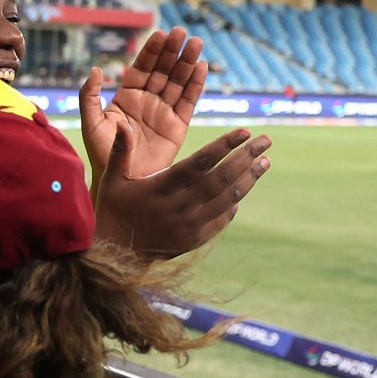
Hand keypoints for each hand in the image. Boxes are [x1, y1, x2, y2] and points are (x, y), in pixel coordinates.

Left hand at [80, 28, 207, 182]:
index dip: (151, 51)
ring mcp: (164, 112)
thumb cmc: (102, 154)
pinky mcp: (178, 126)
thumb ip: (89, 96)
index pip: (141, 68)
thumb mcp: (91, 123)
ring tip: (196, 44)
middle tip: (182, 32)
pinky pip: (188, 102)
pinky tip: (202, 68)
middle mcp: (147, 101)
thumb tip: (95, 69)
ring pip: (178, 82)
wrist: (121, 180)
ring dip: (187, 63)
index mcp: (127, 97)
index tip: (161, 34)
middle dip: (172, 52)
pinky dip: (196, 85)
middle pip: (163, 71)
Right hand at [94, 122, 272, 259]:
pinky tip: (243, 189)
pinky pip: (222, 219)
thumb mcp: (110, 180)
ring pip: (228, 199)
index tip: (245, 131)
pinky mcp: (194, 240)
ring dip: (249, 179)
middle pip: (222, 178)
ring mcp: (189, 225)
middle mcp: (179, 206)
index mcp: (161, 187)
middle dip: (246, 157)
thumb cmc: (113, 210)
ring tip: (264, 162)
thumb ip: (120, 151)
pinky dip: (234, 203)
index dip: (225, 145)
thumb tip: (122, 123)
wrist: (114, 254)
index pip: (201, 162)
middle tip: (266, 141)